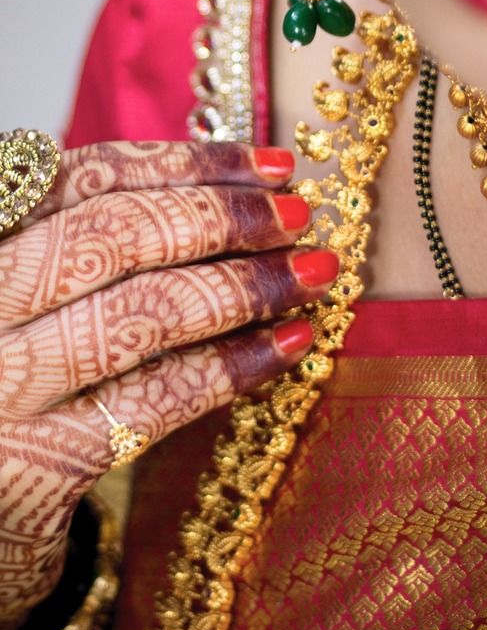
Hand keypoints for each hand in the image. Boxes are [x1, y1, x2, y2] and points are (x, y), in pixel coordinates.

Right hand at [0, 140, 338, 629]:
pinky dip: (235, 366)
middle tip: (301, 216)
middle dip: (226, 218)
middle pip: (117, 234)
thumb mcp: (21, 303)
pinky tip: (289, 346)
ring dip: (245, 288)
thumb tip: (218, 200)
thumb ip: (79, 251)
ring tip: (312, 275)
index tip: (269, 166)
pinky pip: (158, 399)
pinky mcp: (34, 465)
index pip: (86, 179)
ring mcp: (0, 385)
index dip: (190, 164)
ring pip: (144, 312)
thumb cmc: (8, 392)